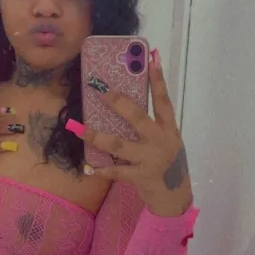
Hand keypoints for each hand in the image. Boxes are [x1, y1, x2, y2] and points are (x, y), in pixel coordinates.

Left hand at [78, 51, 192, 216]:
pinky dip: (103, 169)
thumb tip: (126, 104)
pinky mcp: (141, 176)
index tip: (151, 58)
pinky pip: (117, 171)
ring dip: (96, 136)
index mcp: (169, 129)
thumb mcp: (166, 141)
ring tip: (79, 128)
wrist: (174, 196)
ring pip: (119, 144)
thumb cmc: (167, 163)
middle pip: (137, 117)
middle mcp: (161, 141)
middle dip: (119, 103)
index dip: (158, 80)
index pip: (163, 101)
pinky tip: (90, 166)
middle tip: (102, 91)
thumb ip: (153, 126)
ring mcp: (150, 159)